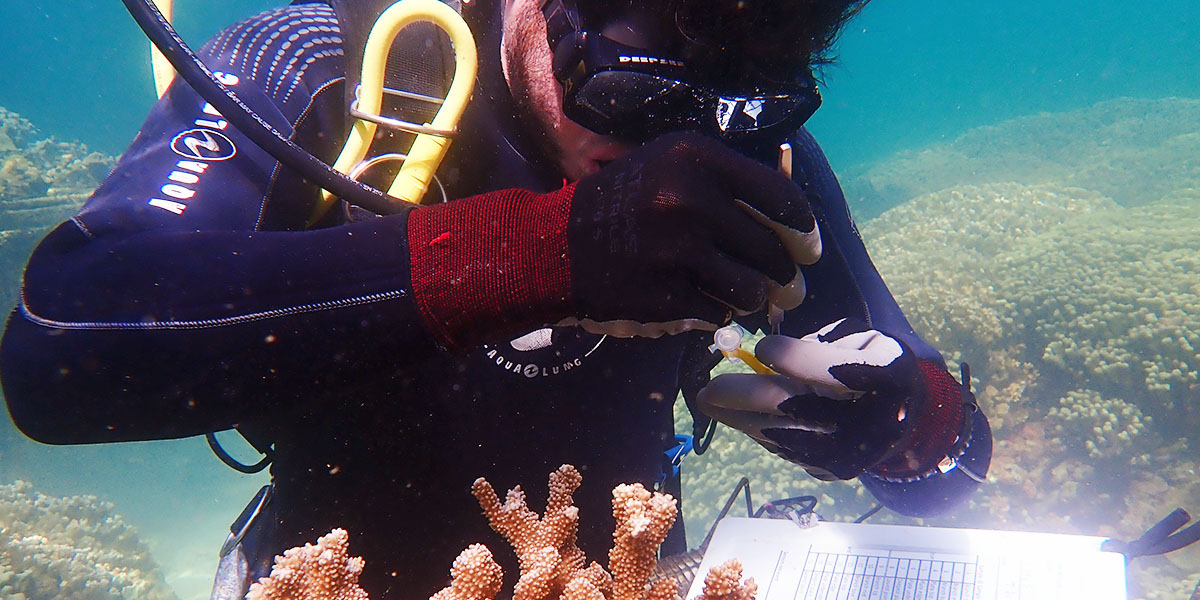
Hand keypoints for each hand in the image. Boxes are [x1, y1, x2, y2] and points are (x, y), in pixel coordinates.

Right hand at [561, 132, 820, 336]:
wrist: (555, 246)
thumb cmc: (624, 201)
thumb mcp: (672, 165)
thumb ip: (728, 179)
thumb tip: (793, 218)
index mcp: (697, 159)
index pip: (780, 196)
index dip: (803, 228)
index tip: (808, 246)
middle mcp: (690, 199)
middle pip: (771, 251)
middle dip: (784, 273)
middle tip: (785, 284)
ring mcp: (676, 250)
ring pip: (752, 289)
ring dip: (754, 297)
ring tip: (745, 295)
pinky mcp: (664, 294)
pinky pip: (718, 312)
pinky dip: (718, 312)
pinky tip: (704, 301)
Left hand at [696, 319, 924, 479]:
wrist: (907, 419)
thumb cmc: (874, 364)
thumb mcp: (860, 338)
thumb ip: (818, 343)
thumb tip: (765, 356)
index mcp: (886, 376)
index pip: (829, 370)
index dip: (791, 358)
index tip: (763, 347)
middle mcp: (869, 420)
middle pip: (791, 407)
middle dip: (741, 395)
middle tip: (709, 388)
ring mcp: (849, 452)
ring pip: (777, 434)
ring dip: (737, 417)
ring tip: (713, 401)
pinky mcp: (831, 469)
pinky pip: (782, 448)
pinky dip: (757, 430)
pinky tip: (740, 416)